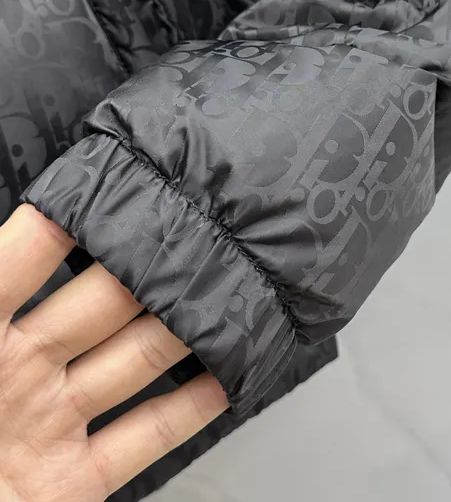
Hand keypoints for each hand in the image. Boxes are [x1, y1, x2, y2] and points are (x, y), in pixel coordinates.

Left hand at [0, 205, 228, 500]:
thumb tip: (64, 256)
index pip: (29, 253)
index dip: (76, 216)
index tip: (129, 179)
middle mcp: (16, 371)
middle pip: (103, 300)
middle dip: (151, 265)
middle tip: (202, 232)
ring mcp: (49, 424)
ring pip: (135, 360)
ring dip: (182, 328)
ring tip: (228, 289)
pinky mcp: (72, 483)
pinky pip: (145, 438)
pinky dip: (190, 409)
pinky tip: (225, 378)